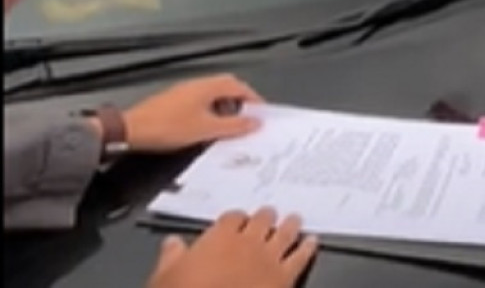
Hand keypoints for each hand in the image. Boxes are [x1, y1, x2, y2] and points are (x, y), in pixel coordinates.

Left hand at [124, 74, 262, 152]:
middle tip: (248, 118)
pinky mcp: (175, 101)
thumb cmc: (166, 127)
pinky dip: (212, 111)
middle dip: (241, 102)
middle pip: (228, 87)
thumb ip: (234, 126)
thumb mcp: (206, 130)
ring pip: (214, 94)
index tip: (261, 113)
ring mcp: (185, 91)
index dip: (254, 100)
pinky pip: (201, 101)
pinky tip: (208, 127)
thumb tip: (254, 123)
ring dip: (226, 107)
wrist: (131, 130)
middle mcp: (198, 84)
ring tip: (230, 126)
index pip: (240, 87)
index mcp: (208, 87)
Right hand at [147, 208, 317, 287]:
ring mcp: (269, 258)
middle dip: (266, 217)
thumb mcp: (164, 277)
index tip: (237, 220)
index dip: (235, 218)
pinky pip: (300, 258)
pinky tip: (313, 242)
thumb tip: (171, 242)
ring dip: (290, 225)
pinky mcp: (286, 277)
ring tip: (295, 218)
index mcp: (219, 238)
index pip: (231, 218)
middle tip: (270, 214)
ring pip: (285, 233)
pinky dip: (308, 248)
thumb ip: (171, 257)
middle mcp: (248, 242)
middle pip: (262, 220)